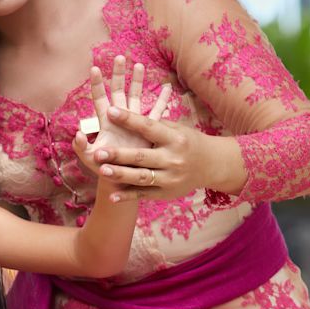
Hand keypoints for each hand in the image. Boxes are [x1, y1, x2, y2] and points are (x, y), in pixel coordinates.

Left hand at [72, 55, 171, 183]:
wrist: (122, 181)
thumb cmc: (105, 169)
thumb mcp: (92, 160)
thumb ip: (82, 148)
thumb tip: (77, 134)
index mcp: (106, 123)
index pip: (100, 99)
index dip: (97, 84)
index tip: (94, 68)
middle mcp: (120, 120)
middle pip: (119, 92)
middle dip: (119, 74)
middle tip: (120, 57)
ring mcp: (135, 125)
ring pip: (138, 98)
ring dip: (138, 82)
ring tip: (140, 65)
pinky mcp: (148, 132)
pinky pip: (157, 114)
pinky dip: (163, 101)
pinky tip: (169, 88)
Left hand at [90, 102, 242, 202]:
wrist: (211, 165)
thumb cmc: (187, 142)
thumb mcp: (177, 129)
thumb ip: (155, 125)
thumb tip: (129, 116)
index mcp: (174, 138)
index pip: (148, 127)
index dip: (129, 120)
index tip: (110, 112)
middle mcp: (173, 159)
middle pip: (142, 156)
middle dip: (119, 155)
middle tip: (98, 153)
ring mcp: (170, 178)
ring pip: (141, 177)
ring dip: (120, 175)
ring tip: (102, 171)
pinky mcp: (166, 193)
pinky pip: (144, 195)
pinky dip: (127, 197)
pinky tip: (112, 196)